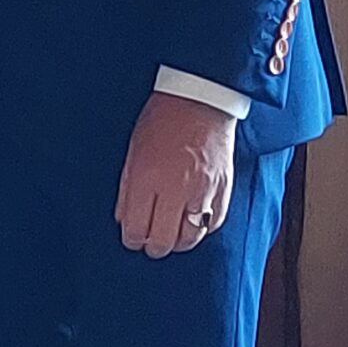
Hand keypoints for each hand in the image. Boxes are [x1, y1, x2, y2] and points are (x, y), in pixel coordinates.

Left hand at [115, 91, 236, 258]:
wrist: (199, 99)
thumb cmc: (161, 120)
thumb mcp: (133, 151)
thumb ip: (127, 188)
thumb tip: (124, 219)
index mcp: (146, 179)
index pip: (136, 228)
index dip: (132, 240)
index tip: (132, 240)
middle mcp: (174, 190)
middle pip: (163, 240)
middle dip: (153, 247)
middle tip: (150, 245)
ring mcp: (202, 191)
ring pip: (190, 238)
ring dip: (178, 242)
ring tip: (172, 238)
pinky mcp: (223, 189)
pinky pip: (214, 224)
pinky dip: (203, 229)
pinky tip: (194, 224)